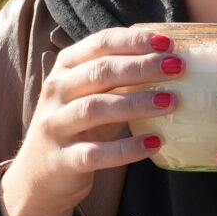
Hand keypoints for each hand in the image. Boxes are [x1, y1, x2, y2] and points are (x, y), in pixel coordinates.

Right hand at [0, 27, 176, 215]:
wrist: (39, 174)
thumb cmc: (77, 126)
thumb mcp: (92, 95)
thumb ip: (119, 78)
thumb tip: (170, 62)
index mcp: (65, 68)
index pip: (100, 44)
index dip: (134, 41)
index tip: (167, 44)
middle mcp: (56, 92)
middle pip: (100, 72)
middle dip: (141, 67)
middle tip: (176, 68)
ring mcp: (56, 126)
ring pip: (96, 108)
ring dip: (136, 103)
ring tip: (169, 102)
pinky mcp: (62, 160)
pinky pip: (96, 153)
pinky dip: (127, 149)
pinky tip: (154, 143)